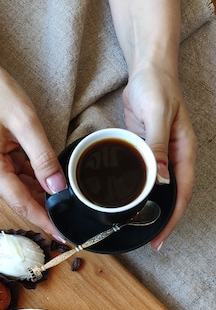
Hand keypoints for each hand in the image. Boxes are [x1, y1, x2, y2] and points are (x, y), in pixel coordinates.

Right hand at [0, 66, 66, 239]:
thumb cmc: (0, 96)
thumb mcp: (27, 124)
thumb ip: (43, 159)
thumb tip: (57, 189)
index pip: (21, 202)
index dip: (43, 220)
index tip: (61, 235)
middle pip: (21, 200)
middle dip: (46, 210)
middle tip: (72, 222)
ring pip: (23, 192)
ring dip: (44, 196)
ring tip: (68, 204)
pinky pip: (21, 180)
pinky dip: (37, 183)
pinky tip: (54, 185)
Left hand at [122, 67, 196, 249]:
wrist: (148, 69)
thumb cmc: (157, 88)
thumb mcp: (158, 116)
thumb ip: (158, 146)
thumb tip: (161, 179)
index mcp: (184, 152)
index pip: (183, 192)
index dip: (173, 218)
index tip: (160, 237)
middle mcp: (175, 158)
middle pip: (172, 196)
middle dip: (163, 219)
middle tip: (149, 240)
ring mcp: (160, 155)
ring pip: (158, 189)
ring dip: (150, 207)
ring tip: (137, 226)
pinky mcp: (146, 150)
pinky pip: (144, 176)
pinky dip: (137, 190)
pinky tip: (125, 201)